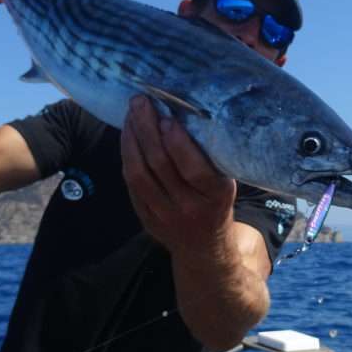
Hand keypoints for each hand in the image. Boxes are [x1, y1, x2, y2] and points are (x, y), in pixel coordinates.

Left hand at [120, 95, 236, 258]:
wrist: (204, 248)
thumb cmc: (215, 203)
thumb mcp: (224, 183)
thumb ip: (206, 157)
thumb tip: (181, 114)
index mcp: (214, 196)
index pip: (192, 168)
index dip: (177, 141)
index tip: (167, 117)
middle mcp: (188, 207)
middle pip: (159, 164)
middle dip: (147, 129)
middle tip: (141, 103)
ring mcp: (163, 215)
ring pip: (138, 173)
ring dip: (131, 139)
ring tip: (131, 114)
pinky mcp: (145, 218)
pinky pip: (130, 183)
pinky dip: (127, 155)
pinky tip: (128, 136)